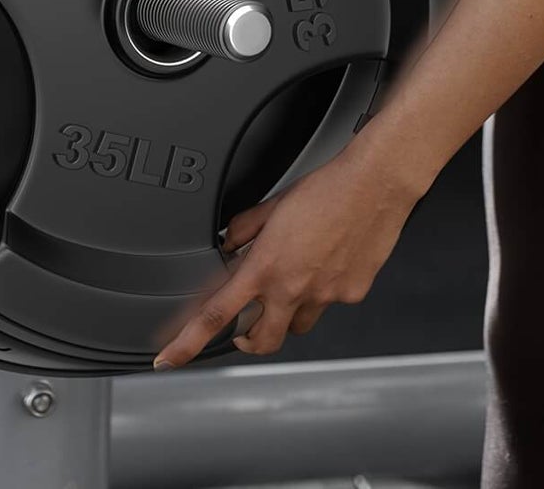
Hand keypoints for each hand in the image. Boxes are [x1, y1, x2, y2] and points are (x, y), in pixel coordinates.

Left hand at [150, 140, 422, 368]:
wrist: (374, 185)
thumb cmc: (327, 190)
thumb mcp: (273, 204)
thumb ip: (246, 228)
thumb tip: (231, 241)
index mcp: (265, 266)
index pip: (215, 313)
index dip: (187, 341)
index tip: (170, 358)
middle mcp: (292, 288)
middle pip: (260, 340)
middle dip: (248, 339)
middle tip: (245, 327)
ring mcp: (324, 296)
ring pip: (298, 325)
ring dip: (288, 314)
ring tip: (297, 280)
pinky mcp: (350, 295)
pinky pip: (330, 304)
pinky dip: (324, 291)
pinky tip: (330, 263)